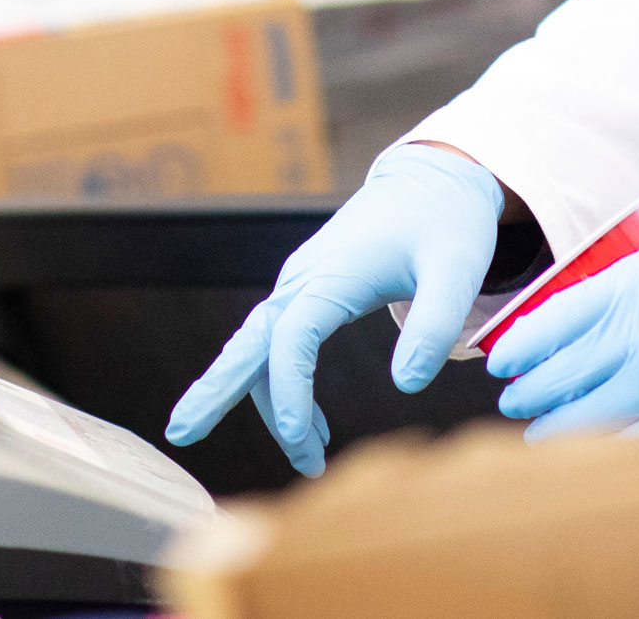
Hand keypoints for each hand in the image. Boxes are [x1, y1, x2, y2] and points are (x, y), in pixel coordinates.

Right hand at [166, 142, 507, 476]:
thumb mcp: (458, 270)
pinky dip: (283, 384)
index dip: (290, 394)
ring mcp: (303, 282)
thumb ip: (434, 326)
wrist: (435, 176)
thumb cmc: (447, 220)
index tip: (304, 442)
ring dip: (268, 403)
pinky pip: (282, 341)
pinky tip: (311, 426)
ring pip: (261, 348)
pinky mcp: (312, 287)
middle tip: (180, 435)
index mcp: (332, 274)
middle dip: (213, 390)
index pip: (290, 341)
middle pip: (247, 342)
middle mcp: (304, 278)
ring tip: (307, 461)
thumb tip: (405, 385)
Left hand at [484, 201, 638, 448]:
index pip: (555, 320)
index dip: (522, 345)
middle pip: (564, 371)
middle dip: (530, 391)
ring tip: (534, 437)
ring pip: (591, 415)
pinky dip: (612, 453)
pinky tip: (593, 462)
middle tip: (513, 401)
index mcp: (635, 281)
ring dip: (555, 429)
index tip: (503, 359)